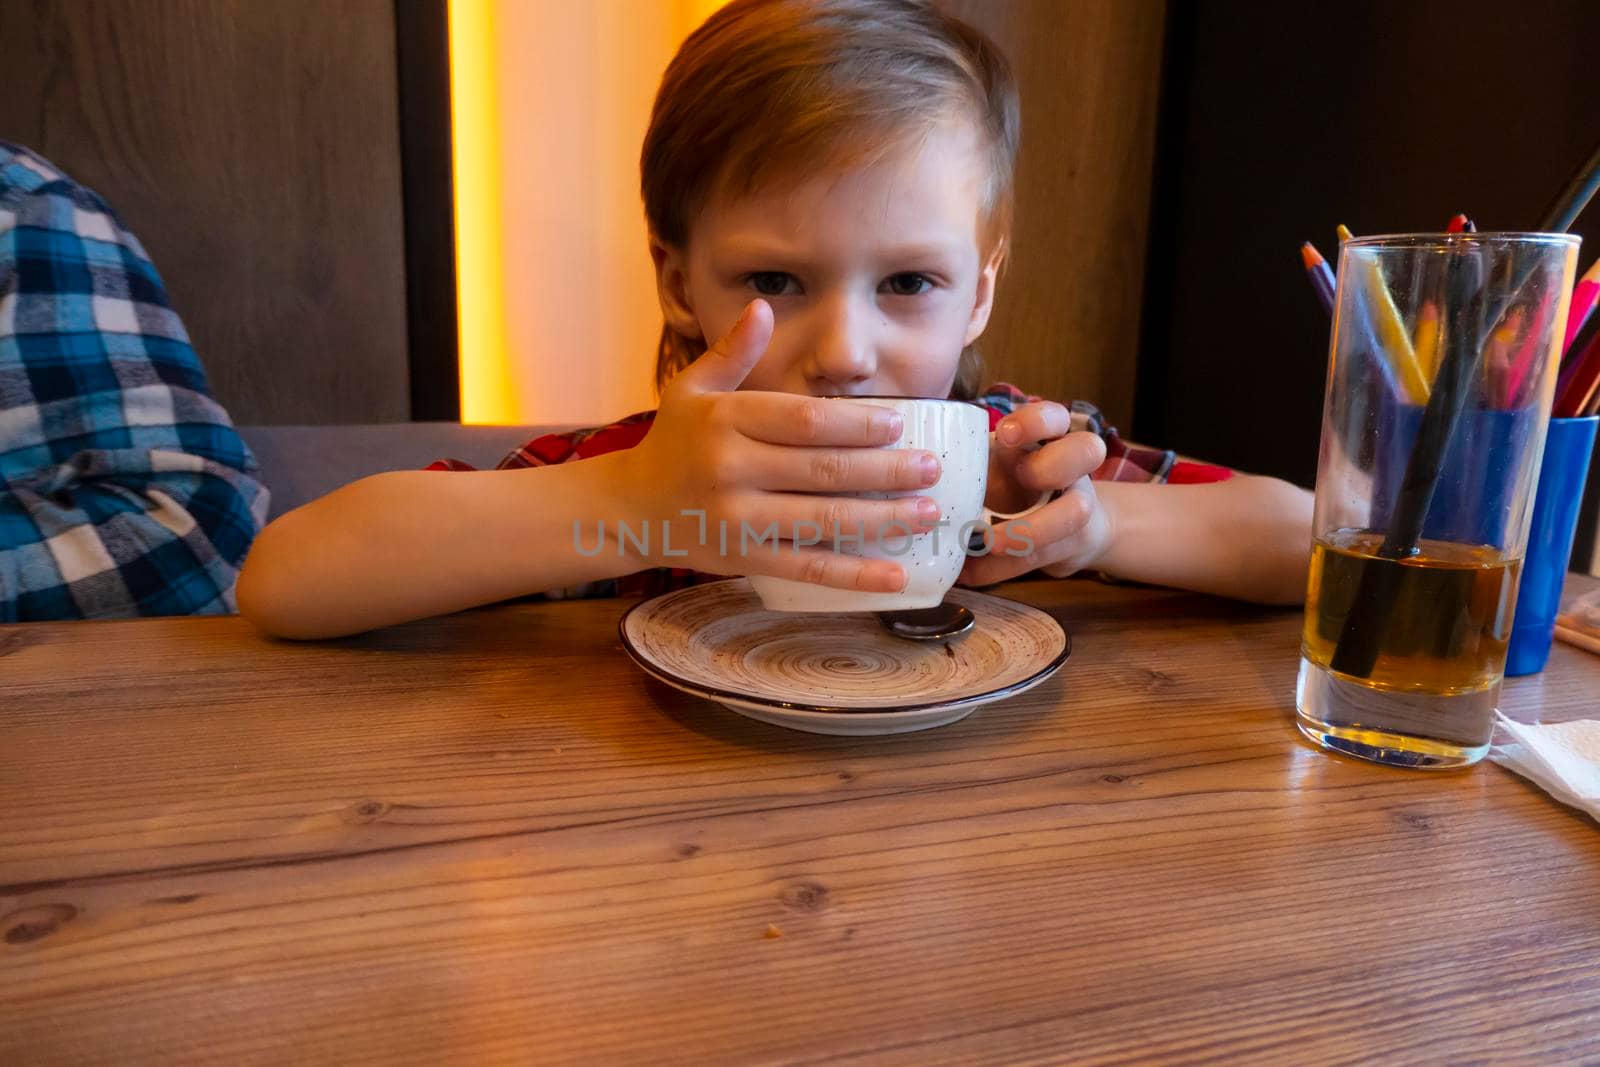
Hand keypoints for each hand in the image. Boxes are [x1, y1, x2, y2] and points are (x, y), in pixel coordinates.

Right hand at [614, 300, 942, 590]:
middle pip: (821, 470)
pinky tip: (895, 576)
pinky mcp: (744, 559)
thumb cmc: (672, 443)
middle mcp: (730, 470)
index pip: (800, 421)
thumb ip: (731, 352)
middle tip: (932, 468)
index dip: (853, 424)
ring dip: (882, 520)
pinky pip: (807, 568)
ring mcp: (737, 519)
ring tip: (928, 513)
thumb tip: (761, 307)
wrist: (629, 510)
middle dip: (884, 471)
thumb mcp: (691, 390)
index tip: (898, 426)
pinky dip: (854, 576)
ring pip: (821, 521)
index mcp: (724, 421)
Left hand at [961, 400, 1111, 585]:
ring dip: (1027, 531)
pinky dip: (1000, 568)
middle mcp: (1074, 468)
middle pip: (1087, 450)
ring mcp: (1080, 505)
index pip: (1056, 416)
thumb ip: (973, 465)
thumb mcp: (1000, 467)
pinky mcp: (1072, 544)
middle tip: (1019, 479)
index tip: (1005, 434)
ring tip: (988, 543)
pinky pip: (1042, 557)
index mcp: (1050, 439)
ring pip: (1076, 513)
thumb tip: (909, 478)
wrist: (1073, 528)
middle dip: (1048, 466)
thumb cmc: (1021, 485)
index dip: (1036, 421)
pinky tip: (969, 573)